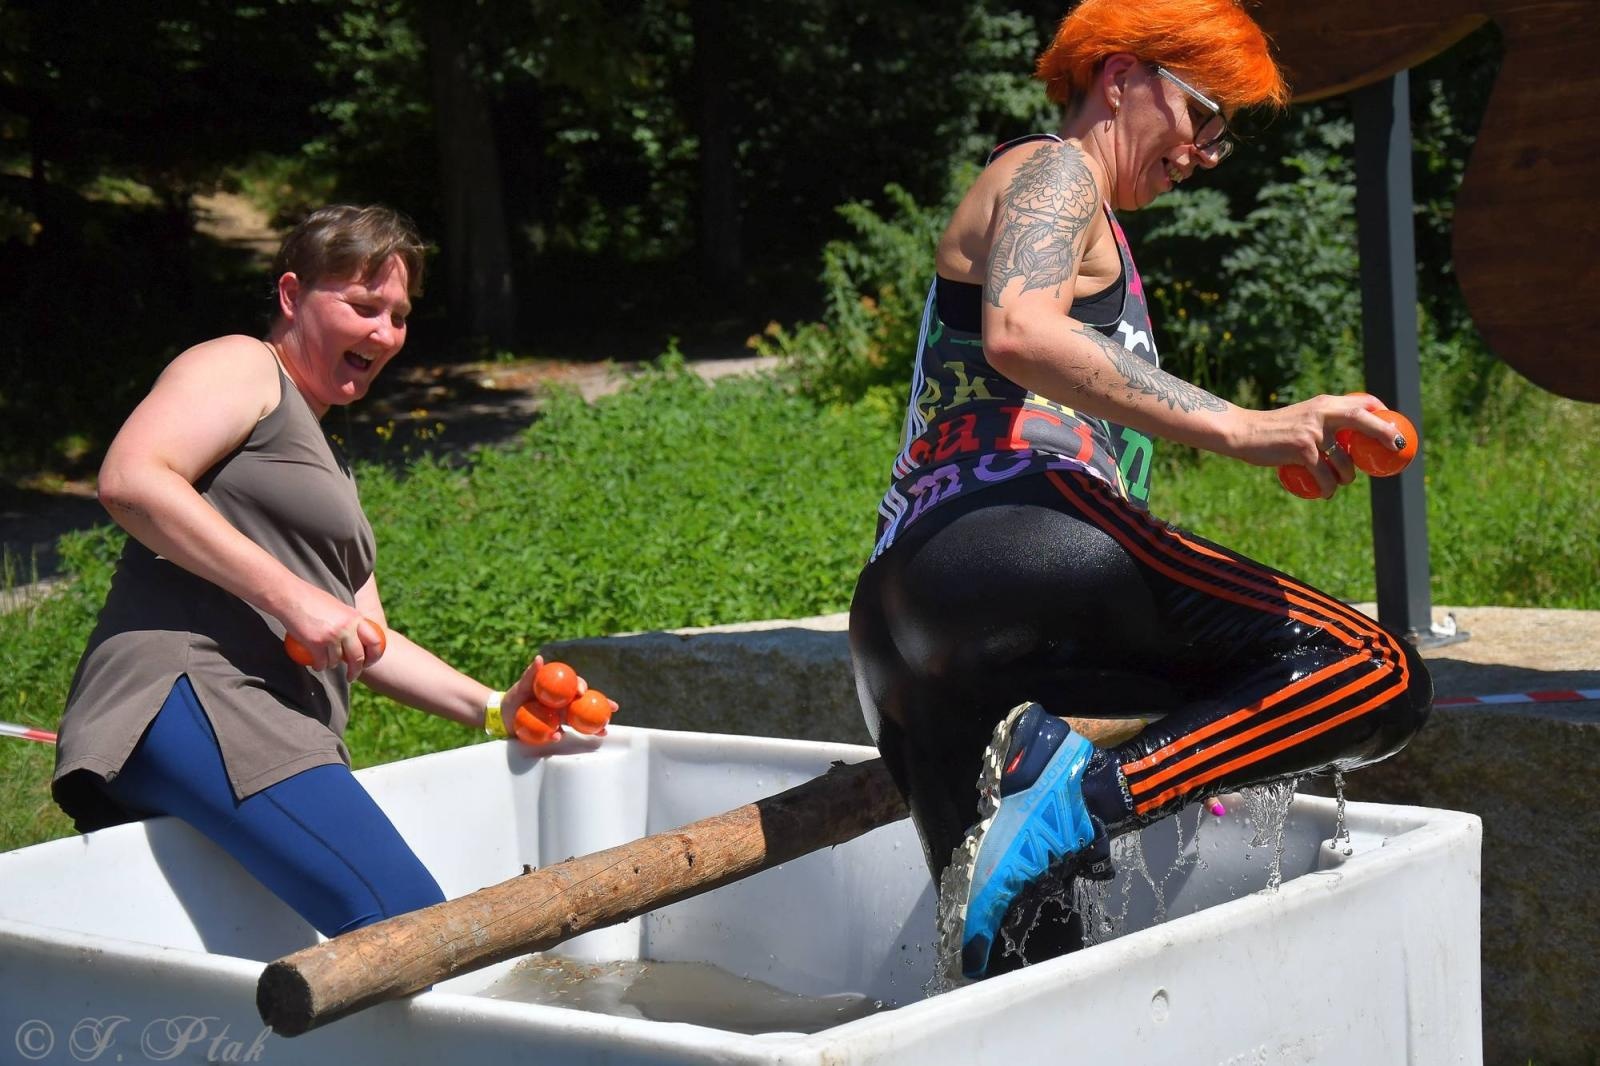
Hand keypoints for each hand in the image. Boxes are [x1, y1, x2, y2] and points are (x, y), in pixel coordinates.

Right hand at [280, 592, 385, 680]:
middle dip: (356, 671)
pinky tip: (316, 665)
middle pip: (358, 657)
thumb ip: (349, 622)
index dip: (375, 655)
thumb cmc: (312, 600)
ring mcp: (332, 636)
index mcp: (355, 617)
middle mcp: (347, 628)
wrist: (290, 596)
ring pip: (337, 661)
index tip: (369, 663)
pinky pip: (321, 663)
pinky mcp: (316, 643)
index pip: (376, 640)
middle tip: (351, 677)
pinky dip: (319, 666)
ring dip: (332, 665)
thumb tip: (356, 640)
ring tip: (326, 662)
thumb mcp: (339, 608)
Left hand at [500, 657, 618, 744]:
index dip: (583, 688)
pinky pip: (559, 734)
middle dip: (601, 709)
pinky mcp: (552, 731)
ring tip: (602, 733)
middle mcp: (563, 705)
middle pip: (585, 706)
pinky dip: (559, 736)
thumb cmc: (514, 697)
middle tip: (611, 713)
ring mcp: (559, 719)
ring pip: (579, 722)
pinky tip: (559, 737)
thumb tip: (539, 659)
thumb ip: (531, 674)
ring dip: (592, 728)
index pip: (575, 687)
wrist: (502, 716)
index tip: (583, 692)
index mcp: (559, 692)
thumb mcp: (521, 685)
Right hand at [1228, 393, 1403, 498]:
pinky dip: (1328, 487)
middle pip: (1363, 421)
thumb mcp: (1301, 417)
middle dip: (1385, 433)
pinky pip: (1325, 475)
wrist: (1244, 433)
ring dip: (1348, 476)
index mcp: (1323, 403)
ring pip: (1344, 460)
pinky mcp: (1302, 450)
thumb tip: (1346, 439)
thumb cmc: (1272, 429)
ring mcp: (1313, 431)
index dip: (1380, 411)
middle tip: (1397, 447)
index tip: (1390, 425)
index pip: (1360, 402)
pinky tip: (1326, 493)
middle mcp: (1321, 413)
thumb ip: (1322, 420)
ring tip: (1341, 481)